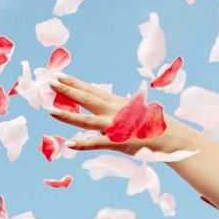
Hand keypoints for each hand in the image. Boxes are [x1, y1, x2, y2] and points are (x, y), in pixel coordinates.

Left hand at [47, 73, 206, 156]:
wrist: (170, 136)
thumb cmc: (148, 124)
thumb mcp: (129, 112)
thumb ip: (112, 111)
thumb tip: (97, 110)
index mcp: (116, 102)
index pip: (90, 89)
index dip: (73, 82)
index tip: (58, 75)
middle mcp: (113, 110)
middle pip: (85, 98)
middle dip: (66, 90)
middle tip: (48, 82)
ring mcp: (115, 126)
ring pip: (87, 120)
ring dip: (68, 115)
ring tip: (50, 111)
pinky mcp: (118, 142)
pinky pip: (97, 143)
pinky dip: (84, 144)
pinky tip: (70, 144)